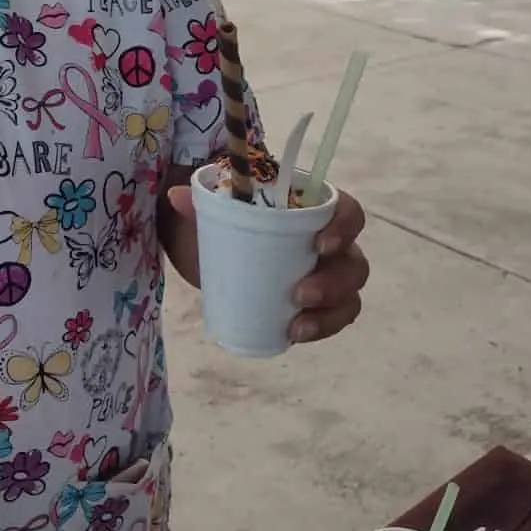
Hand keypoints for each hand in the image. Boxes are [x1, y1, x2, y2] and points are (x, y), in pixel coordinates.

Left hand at [165, 184, 368, 343]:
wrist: (219, 251)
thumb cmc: (228, 222)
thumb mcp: (214, 212)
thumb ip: (199, 203)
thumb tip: (176, 196)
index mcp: (315, 210)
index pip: (349, 212)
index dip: (344, 226)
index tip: (319, 243)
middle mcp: (331, 242)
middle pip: (354, 261)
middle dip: (334, 281)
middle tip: (300, 292)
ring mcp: (328, 275)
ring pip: (350, 294)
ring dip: (330, 311)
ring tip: (297, 325)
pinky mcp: (317, 305)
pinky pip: (335, 318)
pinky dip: (322, 328)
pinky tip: (296, 334)